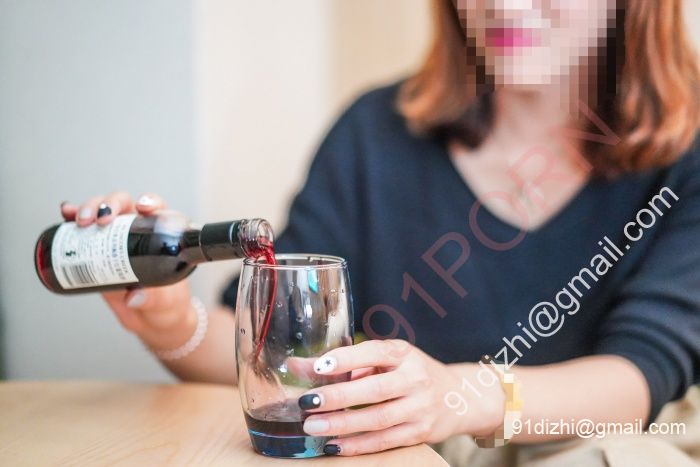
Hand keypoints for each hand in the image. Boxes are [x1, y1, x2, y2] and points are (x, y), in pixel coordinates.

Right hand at [60, 192, 196, 349]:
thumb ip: (152, 298)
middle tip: (101, 220)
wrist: (150, 319)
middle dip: (110, 204)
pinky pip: (84, 229)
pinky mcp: (97, 250)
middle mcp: (139, 231)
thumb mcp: (165, 302)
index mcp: (161, 236)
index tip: (142, 209)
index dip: (149, 202)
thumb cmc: (167, 304)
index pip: (158, 210)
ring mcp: (116, 239)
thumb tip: (133, 297)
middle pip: (124, 205)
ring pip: (102, 212)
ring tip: (80, 220)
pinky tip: (65, 214)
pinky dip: (72, 218)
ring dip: (89, 208)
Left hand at [296, 339, 504, 455]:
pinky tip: (334, 444)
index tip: (319, 366)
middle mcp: (415, 378)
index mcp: (403, 353)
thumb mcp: (386, 359)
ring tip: (313, 426)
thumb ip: (347, 363)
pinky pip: (386, 441)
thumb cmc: (411, 373)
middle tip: (307, 403)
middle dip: (338, 396)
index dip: (347, 359)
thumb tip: (299, 366)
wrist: (459, 396)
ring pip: (379, 419)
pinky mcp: (421, 432)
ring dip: (343, 424)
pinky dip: (358, 444)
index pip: (374, 352)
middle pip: (375, 389)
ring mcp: (420, 407)